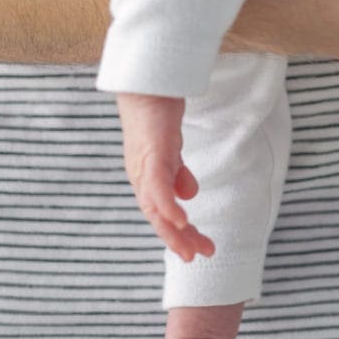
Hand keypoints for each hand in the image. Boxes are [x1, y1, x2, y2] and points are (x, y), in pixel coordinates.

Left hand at [116, 93, 211, 261]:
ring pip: (156, 206)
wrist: (146, 81)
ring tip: (191, 248)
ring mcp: (145, 164)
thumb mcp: (171, 149)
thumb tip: (187, 195)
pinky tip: (180, 219)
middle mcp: (141, 175)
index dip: (175, 233)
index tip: (194, 250)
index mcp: (146, 176)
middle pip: (157, 216)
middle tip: (196, 257)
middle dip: (176, 240)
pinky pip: (158, 185)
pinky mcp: (152, 152)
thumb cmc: (157, 113)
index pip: (160, 211)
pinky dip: (167, 204)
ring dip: (173, 230)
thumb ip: (177, 172)